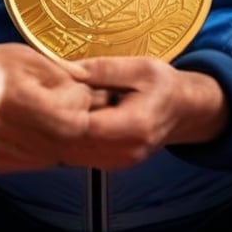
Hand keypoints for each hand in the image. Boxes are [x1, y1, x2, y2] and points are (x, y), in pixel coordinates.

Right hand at [0, 41, 110, 172]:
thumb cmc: (3, 65)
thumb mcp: (38, 59)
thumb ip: (68, 79)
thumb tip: (100, 95)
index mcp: (14, 95)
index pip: (68, 122)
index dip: (82, 111)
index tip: (84, 96)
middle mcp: (1, 126)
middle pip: (61, 143)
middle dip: (77, 126)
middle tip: (78, 107)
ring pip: (52, 156)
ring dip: (64, 139)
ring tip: (56, 114)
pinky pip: (36, 162)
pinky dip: (47, 148)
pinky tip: (40, 128)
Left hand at [61, 56, 228, 170]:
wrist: (184, 110)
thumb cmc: (163, 84)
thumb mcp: (139, 67)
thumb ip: (104, 69)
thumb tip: (68, 68)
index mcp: (135, 125)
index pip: (85, 126)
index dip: (62, 111)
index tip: (51, 91)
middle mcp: (127, 151)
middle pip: (75, 142)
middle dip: (58, 120)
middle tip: (47, 94)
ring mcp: (120, 162)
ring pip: (74, 151)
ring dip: (63, 130)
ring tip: (61, 104)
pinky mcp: (112, 164)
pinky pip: (82, 154)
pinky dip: (71, 137)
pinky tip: (72, 116)